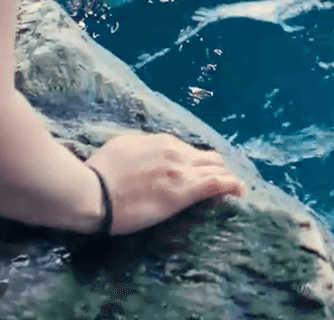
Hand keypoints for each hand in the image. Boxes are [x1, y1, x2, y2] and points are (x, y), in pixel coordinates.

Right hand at [85, 131, 245, 234]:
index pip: (188, 150)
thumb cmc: (99, 172)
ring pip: (215, 167)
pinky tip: (240, 190)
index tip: (197, 171)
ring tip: (233, 187)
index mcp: (160, 141)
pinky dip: (232, 185)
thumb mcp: (121, 148)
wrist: (93, 191)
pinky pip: (217, 183)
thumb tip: (146, 153)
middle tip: (219, 181)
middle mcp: (175, 152)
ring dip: (226, 175)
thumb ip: (140, 149)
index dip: (195, 162)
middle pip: (207, 157)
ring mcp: (180, 171)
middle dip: (216, 167)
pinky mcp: (183, 192)